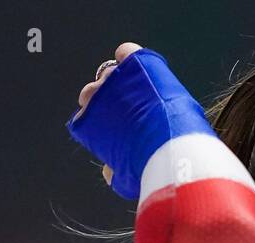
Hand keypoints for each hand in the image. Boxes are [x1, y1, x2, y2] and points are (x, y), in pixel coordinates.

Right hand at [73, 41, 143, 185]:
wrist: (167, 145)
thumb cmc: (148, 164)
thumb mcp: (127, 176)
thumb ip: (116, 172)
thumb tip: (110, 173)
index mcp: (90, 121)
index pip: (87, 114)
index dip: (98, 118)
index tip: (113, 127)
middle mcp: (96, 97)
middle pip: (94, 92)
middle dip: (105, 100)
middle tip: (126, 112)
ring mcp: (114, 79)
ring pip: (109, 73)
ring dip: (118, 80)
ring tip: (136, 93)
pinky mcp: (136, 66)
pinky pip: (127, 53)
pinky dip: (130, 58)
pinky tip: (140, 68)